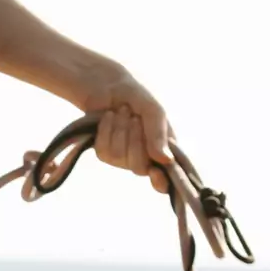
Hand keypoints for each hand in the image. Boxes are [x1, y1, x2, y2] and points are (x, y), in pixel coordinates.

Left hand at [75, 62, 170, 193]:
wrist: (108, 87)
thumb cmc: (137, 98)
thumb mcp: (153, 110)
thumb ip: (159, 133)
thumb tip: (165, 160)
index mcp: (164, 149)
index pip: (164, 179)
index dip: (161, 182)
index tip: (156, 174)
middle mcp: (145, 158)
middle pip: (139, 168)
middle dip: (136, 140)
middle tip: (134, 118)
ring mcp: (123, 158)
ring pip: (119, 158)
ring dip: (119, 130)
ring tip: (122, 112)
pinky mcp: (104, 154)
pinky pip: (103, 151)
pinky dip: (105, 131)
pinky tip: (108, 118)